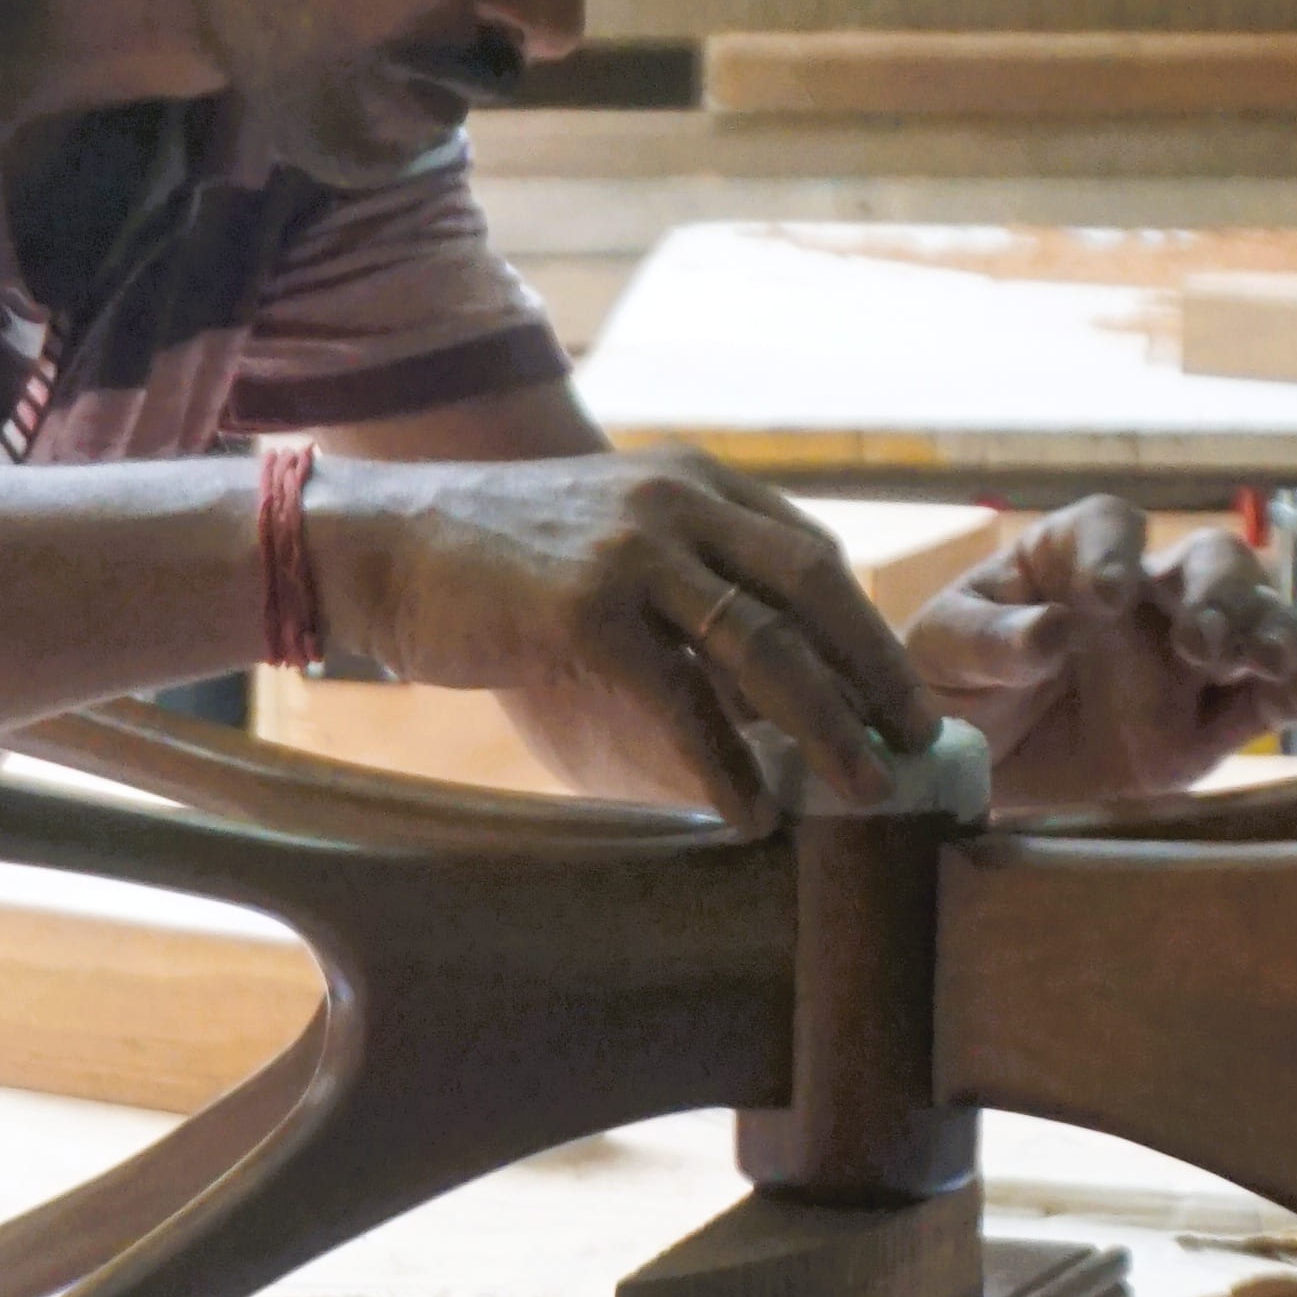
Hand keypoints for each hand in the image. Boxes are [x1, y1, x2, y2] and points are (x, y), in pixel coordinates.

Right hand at [310, 448, 940, 827]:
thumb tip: (768, 680)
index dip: (865, 624)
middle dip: (876, 668)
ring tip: (866, 787)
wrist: (377, 543)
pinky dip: (727, 765)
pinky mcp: (587, 613)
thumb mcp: (610, 533)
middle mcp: (677, 502)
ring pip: (767, 645)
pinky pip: (684, 701)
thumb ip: (688, 582)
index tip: (901, 687)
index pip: (811, 551)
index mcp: (693, 481)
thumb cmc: (493, 558)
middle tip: (920, 734)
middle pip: (816, 587)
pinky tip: (751, 814)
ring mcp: (634, 553)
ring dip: (827, 726)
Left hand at [906, 498, 1296, 808]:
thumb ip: (992, 639)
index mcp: (1071, 557)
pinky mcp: (1206, 725)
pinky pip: (1265, 700)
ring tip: (1279, 666)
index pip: (1110, 527)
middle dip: (1218, 595)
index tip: (1106, 597)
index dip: (1116, 552)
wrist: (963, 772)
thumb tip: (1054, 629)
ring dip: (1270, 636)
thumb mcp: (942, 656)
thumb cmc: (946, 688)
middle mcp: (1143, 595)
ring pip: (1252, 622)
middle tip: (1203, 642)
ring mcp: (1184, 659)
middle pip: (1207, 564)